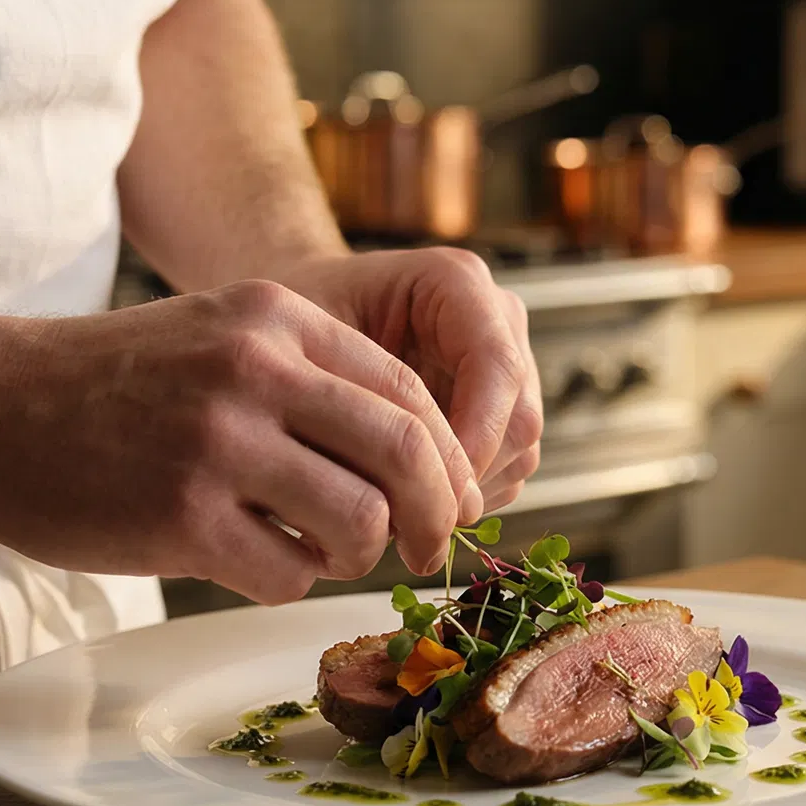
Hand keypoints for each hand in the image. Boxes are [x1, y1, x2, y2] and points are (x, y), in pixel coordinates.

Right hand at [0, 281, 483, 603]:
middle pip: (405, 454)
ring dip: (356, 553)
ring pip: (358, 520)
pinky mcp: (181, 517)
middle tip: (429, 549)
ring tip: (319, 549)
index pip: (408, 391)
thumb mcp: (219, 333)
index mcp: (277, 318)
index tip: (456, 498)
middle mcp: (257, 370)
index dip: (449, 456)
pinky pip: (288, 571)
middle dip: (436, 514)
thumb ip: (311, 374)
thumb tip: (415, 452)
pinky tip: (254, 562)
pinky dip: (290, 580)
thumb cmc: (106, 380)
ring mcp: (219, 444)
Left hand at [278, 248, 542, 512]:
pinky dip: (463, 497)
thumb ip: (358, 404)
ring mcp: (503, 367)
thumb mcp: (304, 353)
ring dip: (465, 493)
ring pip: (519, 451)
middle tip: (405, 523)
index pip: (497, 366)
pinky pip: (506, 470)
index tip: (426, 491)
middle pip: (519, 416)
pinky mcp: (499, 411)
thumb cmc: (286, 331)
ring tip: (394, 513)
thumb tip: (409, 488)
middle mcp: (494, 320)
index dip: (475, 437)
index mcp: (455, 283)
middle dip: (467, 477)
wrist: (286, 335)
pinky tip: (406, 502)